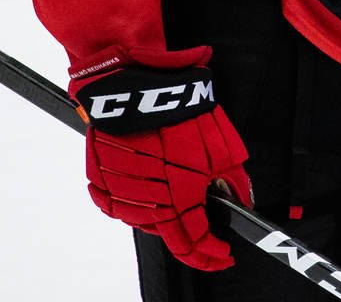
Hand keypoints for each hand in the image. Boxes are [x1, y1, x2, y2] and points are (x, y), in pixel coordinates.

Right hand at [73, 49, 252, 270]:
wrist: (139, 85)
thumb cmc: (182, 112)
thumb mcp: (223, 146)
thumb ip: (232, 181)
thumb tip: (241, 199)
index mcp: (177, 199)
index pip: (194, 244)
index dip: (211, 254)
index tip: (222, 255)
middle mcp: (146, 203)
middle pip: (169, 235)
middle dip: (191, 234)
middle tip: (204, 224)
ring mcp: (119, 192)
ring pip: (143, 221)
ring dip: (162, 217)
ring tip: (175, 196)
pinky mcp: (99, 179)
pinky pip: (118, 203)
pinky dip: (134, 201)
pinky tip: (147, 188)